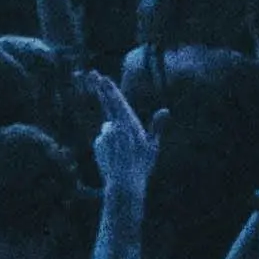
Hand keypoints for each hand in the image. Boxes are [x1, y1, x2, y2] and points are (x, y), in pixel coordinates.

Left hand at [94, 85, 154, 208]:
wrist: (124, 184)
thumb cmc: (142, 166)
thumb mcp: (152, 147)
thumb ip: (157, 126)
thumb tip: (165, 110)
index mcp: (130, 125)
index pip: (118, 102)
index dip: (110, 89)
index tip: (103, 78)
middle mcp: (116, 126)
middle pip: (107, 103)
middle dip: (101, 87)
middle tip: (92, 74)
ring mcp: (105, 135)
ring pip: (109, 127)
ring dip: (114, 133)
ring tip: (123, 152)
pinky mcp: (98, 143)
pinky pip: (104, 139)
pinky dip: (108, 143)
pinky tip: (114, 156)